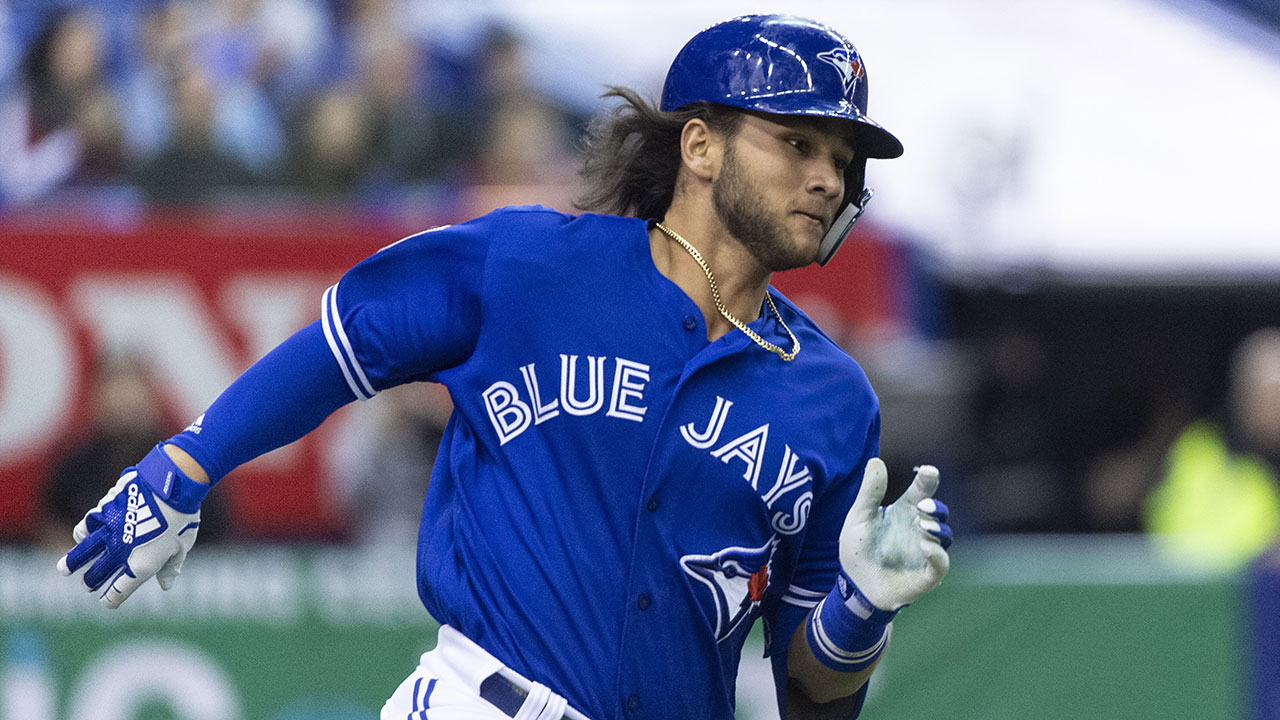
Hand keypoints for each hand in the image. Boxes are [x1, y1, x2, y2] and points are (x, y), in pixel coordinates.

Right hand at [56, 444, 208, 608]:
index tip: (107, 602)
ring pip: (83, 552)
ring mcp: (109, 531)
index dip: (111, 599)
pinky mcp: (103, 511)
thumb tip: (166, 585)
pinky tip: (81, 536)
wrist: (172, 487)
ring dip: (72, 562)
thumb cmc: (183, 518)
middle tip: (86, 586)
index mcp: (141, 566)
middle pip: (98, 573)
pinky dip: (82, 533)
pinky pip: (87, 526)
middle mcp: (120, 552)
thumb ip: (170, 567)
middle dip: (91, 581)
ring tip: (63, 569)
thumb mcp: (182, 547)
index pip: (119, 591)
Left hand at [837, 458, 951, 613]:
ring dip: (937, 528)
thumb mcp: (859, 518)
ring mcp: (925, 552)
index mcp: (905, 512)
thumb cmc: (858, 549)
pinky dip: (937, 553)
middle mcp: (919, 529)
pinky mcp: (926, 574)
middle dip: (936, 507)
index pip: (922, 492)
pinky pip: (941, 563)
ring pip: (945, 536)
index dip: (928, 480)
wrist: (853, 586)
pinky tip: (924, 544)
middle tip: (923, 504)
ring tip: (923, 523)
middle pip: (938, 513)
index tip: (928, 471)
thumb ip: (869, 492)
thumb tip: (876, 461)